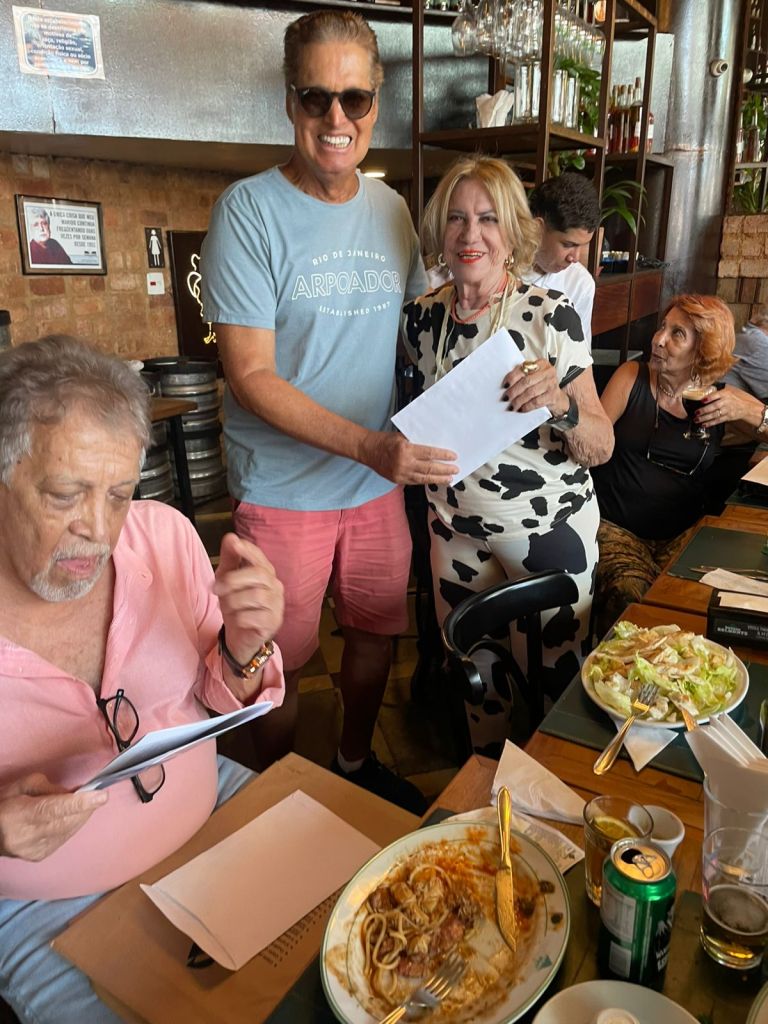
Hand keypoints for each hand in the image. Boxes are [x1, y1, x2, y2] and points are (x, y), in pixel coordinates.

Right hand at [0, 774, 107, 860]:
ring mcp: (35, 850)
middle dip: (86, 807)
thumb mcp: (22, 786)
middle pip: (67, 821)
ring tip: (79, 804)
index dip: (79, 803)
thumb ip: (49, 788)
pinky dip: (71, 825)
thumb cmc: (5, 805)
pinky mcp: (40, 856)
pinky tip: (67, 818)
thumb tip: (72, 794)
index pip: (54, 809)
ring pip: (70, 830)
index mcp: (21, 814)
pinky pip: (65, 837)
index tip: (101, 796)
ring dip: (80, 816)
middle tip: (96, 795)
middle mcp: (28, 836)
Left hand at [213, 533, 283, 664]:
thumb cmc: (236, 603)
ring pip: (255, 596)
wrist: (240, 635)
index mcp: (266, 572)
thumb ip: (230, 559)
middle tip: (215, 588)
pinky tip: (237, 619)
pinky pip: (253, 617)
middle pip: (259, 574)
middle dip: (233, 579)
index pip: (260, 557)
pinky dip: (239, 618)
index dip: (248, 550)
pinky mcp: (274, 622)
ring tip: (225, 606)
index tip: (235, 543)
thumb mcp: (228, 579)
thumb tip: (231, 537)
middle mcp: (275, 586)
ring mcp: (277, 604)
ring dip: (233, 601)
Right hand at [359, 431, 457, 484]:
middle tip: (455, 470)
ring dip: (438, 479)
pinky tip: (435, 480)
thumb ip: (417, 442)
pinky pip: (415, 482)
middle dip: (444, 469)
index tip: (453, 457)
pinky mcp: (398, 480)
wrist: (368, 450)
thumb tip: (434, 448)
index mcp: (406, 449)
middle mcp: (404, 463)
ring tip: (449, 479)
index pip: (429, 453)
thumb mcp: (402, 436)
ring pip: (424, 478)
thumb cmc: (386, 440)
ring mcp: (401, 474)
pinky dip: (426, 481)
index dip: (443, 456)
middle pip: (429, 468)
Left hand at [502, 360, 568, 416]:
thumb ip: (523, 376)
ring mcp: (552, 384)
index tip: (505, 385)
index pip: (524, 369)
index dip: (512, 377)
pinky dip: (527, 406)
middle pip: (527, 381)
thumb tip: (506, 384)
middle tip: (506, 397)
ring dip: (519, 400)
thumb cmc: (542, 385)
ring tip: (512, 405)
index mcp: (541, 364)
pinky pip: (536, 402)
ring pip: (531, 392)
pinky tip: (521, 409)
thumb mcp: (534, 376)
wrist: (557, 398)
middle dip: (514, 391)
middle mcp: (548, 372)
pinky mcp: (553, 396)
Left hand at [698, 385, 764, 429]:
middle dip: (704, 410)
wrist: (746, 407)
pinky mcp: (728, 417)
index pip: (716, 395)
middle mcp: (726, 402)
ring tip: (697, 419)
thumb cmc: (734, 399)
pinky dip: (711, 423)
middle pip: (714, 406)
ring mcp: (727, 410)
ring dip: (705, 418)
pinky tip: (704, 424)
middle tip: (696, 412)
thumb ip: (717, 392)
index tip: (702, 400)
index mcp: (725, 394)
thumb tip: (703, 392)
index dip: (709, 398)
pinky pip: (718, 420)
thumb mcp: (727, 392)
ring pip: (715, 414)